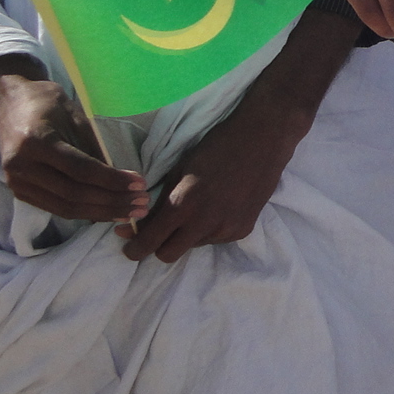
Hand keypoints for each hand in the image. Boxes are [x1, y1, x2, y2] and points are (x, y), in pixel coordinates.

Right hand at [0, 55, 148, 221]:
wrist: (8, 106)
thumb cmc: (46, 104)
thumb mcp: (75, 115)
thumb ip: (94, 146)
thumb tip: (121, 176)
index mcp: (36, 142)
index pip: (80, 170)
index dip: (112, 180)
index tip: (140, 184)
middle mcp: (22, 167)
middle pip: (73, 194)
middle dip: (112, 201)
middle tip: (142, 204)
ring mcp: (17, 183)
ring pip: (65, 207)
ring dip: (101, 213)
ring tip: (131, 213)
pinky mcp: (19, 192)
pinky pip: (56, 208)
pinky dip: (84, 212)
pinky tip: (107, 212)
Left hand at [122, 4, 359, 261]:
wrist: (263, 138)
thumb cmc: (216, 146)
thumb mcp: (180, 169)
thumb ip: (161, 199)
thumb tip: (140, 222)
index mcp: (182, 206)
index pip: (148, 243)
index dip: (134, 249)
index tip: (130, 247)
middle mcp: (203, 224)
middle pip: (168, 255)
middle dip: (159, 246)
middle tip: (160, 230)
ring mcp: (226, 229)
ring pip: (194, 245)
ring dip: (188, 234)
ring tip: (199, 207)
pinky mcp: (243, 229)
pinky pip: (216, 238)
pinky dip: (211, 228)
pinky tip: (220, 206)